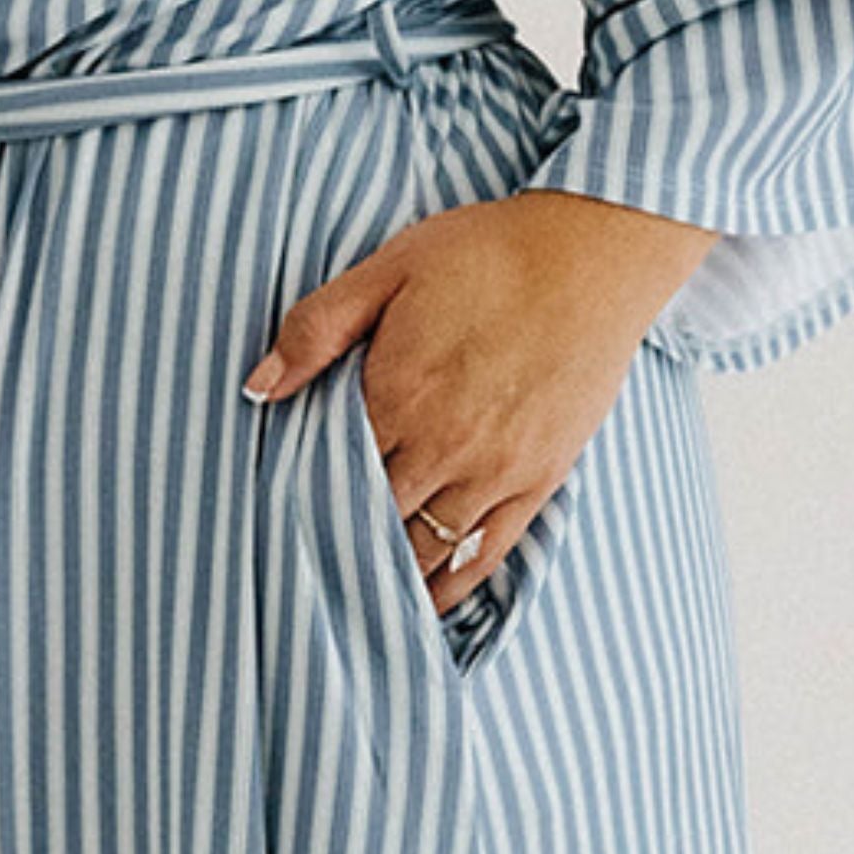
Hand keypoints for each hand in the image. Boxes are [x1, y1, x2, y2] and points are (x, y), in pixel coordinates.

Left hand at [240, 190, 718, 611]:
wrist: (595, 254)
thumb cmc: (490, 253)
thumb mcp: (389, 268)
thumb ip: (318, 328)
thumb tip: (258, 387)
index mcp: (398, 393)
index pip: (329, 469)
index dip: (299, 492)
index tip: (275, 510)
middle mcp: (444, 445)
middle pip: (371, 517)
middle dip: (336, 538)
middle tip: (302, 562)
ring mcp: (496, 470)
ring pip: (424, 546)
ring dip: (387, 571)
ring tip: (353, 591)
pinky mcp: (540, 479)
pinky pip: (487, 553)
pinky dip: (452, 585)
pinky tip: (426, 601)